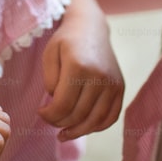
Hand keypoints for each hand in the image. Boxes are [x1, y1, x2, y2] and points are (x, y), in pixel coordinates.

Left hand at [38, 0, 123, 140]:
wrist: (91, 27)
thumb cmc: (66, 40)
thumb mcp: (49, 54)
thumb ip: (49, 80)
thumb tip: (56, 103)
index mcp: (79, 67)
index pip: (63, 105)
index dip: (49, 115)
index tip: (41, 112)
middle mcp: (99, 77)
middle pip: (78, 115)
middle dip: (60, 123)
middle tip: (50, 120)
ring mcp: (113, 83)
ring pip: (96, 121)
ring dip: (78, 131)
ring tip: (64, 133)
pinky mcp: (120, 87)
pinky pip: (111, 117)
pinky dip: (97, 127)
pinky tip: (83, 127)